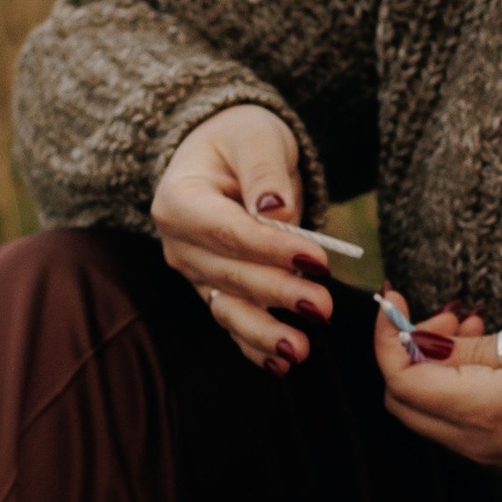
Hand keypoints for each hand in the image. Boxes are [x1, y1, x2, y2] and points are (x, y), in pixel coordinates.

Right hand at [150, 105, 333, 370]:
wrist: (225, 155)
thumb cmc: (241, 140)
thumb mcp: (256, 137)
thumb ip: (264, 171)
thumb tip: (276, 211)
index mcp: (179, 200)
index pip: (226, 231)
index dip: (270, 249)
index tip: (316, 260)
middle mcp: (179, 243)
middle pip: (231, 274)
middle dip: (278, 292)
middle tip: (323, 306)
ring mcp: (195, 272)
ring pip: (229, 308)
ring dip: (265, 331)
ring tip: (300, 350)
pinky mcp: (215, 290)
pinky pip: (234, 322)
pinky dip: (255, 345)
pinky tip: (281, 364)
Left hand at [377, 315, 501, 493]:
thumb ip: (482, 345)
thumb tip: (430, 340)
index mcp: (484, 412)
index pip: (400, 380)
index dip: (387, 336)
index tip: (397, 299)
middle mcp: (477, 443)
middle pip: (401, 401)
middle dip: (407, 351)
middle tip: (448, 314)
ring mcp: (490, 457)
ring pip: (426, 413)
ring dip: (433, 368)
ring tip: (476, 326)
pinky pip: (456, 425)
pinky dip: (454, 387)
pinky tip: (490, 358)